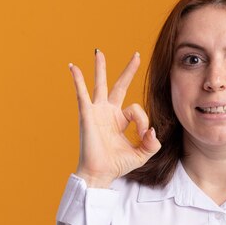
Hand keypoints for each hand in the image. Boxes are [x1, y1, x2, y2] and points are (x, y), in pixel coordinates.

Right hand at [69, 50, 161, 187]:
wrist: (100, 173)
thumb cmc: (117, 165)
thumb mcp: (142, 154)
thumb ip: (152, 144)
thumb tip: (152, 131)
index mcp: (120, 120)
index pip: (136, 109)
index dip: (143, 121)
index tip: (143, 136)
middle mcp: (108, 113)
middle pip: (119, 86)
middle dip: (128, 72)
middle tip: (136, 56)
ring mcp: (97, 112)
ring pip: (100, 85)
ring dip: (100, 68)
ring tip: (99, 52)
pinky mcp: (87, 115)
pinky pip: (82, 94)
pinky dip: (78, 80)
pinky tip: (73, 67)